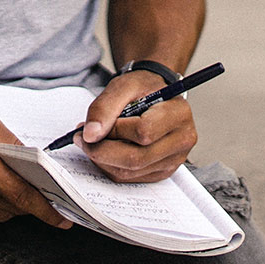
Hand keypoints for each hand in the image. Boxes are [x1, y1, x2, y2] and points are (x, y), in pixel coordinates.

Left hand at [78, 71, 196, 182]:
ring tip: (92, 141)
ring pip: (130, 171)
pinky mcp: (162, 171)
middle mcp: (182, 140)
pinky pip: (130, 178)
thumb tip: (90, 135)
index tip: (89, 127)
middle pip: (136, 158)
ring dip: (103, 159)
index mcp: (178, 114)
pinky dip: (110, 166)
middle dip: (101, 150)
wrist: (156, 95)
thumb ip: (104, 107)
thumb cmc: (143, 88)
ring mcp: (174, 159)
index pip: (143, 132)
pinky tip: (105, 150)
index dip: (112, 131)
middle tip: (82, 138)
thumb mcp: (123, 85)